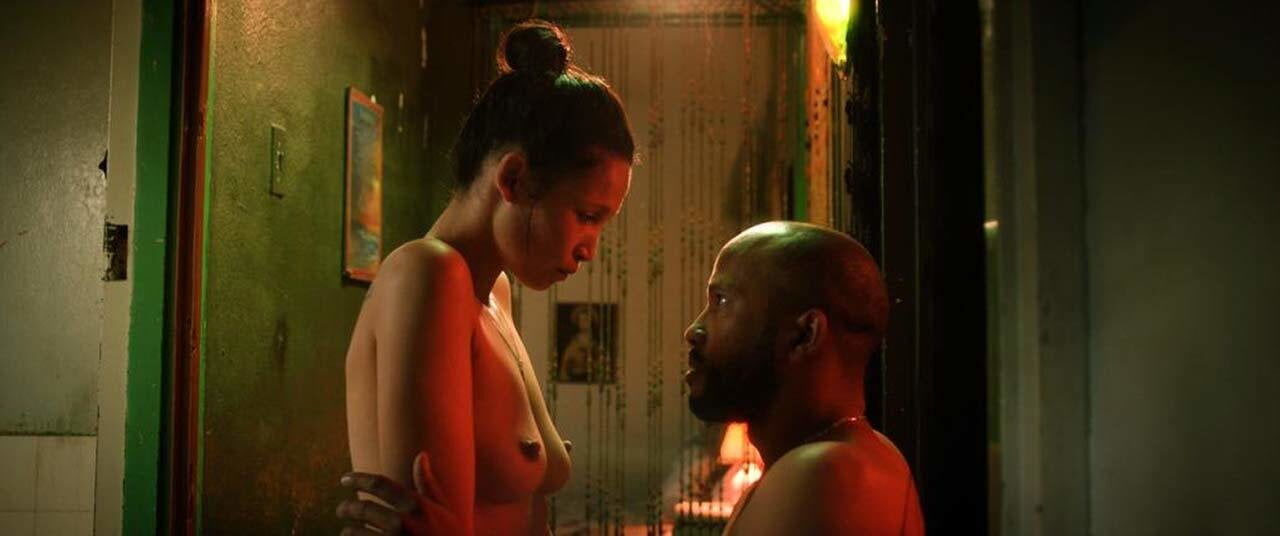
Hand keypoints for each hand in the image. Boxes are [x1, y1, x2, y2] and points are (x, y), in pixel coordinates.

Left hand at [337, 452, 460, 534]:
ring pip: (354, 532)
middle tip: (342, 509)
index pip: (379, 484)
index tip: (344, 479)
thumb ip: (427, 484)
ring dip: (347, 530)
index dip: (357, 478)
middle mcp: (403, 523)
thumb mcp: (444, 510)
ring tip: (347, 530)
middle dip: (346, 508)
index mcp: (417, 506)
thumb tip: (421, 455)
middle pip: (362, 508)